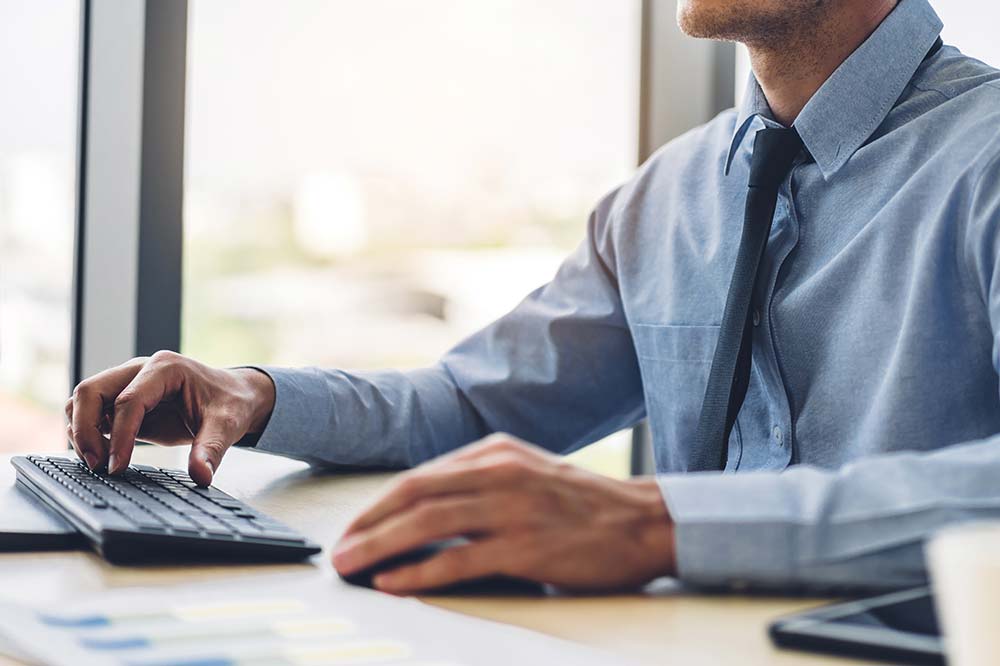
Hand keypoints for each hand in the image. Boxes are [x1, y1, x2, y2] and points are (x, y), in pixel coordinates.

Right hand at [65, 351, 274, 484]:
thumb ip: (212, 449)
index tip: (118, 467)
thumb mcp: (228, 425)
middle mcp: (140, 370)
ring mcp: (129, 382)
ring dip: (82, 430)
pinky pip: (92, 412)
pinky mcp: (124, 400)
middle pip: (90, 391)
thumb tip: (201, 476)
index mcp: (166, 368)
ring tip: (99, 463)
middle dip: (85, 429)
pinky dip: (89, 432)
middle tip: (98, 465)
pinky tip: (104, 455)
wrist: (236, 395)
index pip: (128, 400)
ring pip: (84, 400)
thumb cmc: (231, 403)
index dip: (119, 436)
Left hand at [332, 434, 675, 593]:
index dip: (379, 505)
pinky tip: (394, 582)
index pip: (420, 476)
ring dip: (381, 547)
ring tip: (350, 567)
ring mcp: (513, 507)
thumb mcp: (528, 473)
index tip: (354, 529)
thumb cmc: (584, 503)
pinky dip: (420, 571)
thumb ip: (481, 481)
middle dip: (368, 525)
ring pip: (428, 523)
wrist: (645, 521)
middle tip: (338, 552)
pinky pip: (460, 558)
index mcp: (496, 452)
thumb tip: (425, 509)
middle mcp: (499, 472)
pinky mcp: (527, 545)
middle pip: (414, 495)